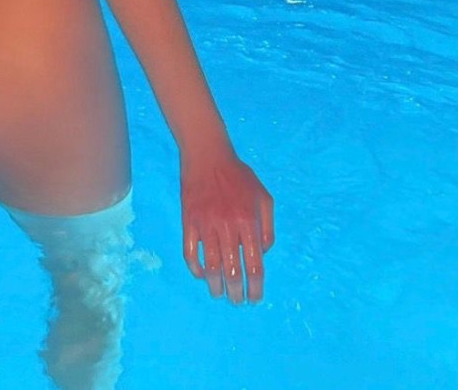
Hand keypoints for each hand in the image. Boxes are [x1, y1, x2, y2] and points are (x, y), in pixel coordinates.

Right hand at [180, 151, 273, 304]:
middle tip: (236, 301)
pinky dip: (195, 269)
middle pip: (232, 272)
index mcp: (249, 222)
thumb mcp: (263, 197)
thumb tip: (263, 254)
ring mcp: (206, 225)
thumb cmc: (238, 176)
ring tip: (219, 294)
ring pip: (210, 266)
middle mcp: (228, 227)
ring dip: (216, 286)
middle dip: (236, 293)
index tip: (255, 298)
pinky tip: (201, 275)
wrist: (208, 156)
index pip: (254, 265)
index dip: (256, 288)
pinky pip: (189, 252)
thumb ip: (268, 227)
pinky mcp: (188, 222)